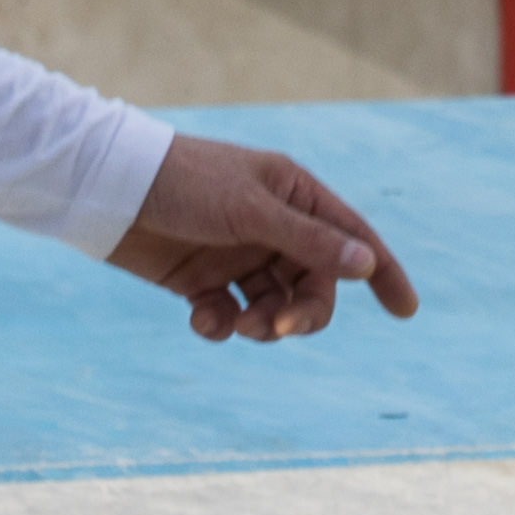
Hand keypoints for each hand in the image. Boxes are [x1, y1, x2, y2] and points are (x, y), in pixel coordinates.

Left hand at [102, 132, 416, 344]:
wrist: (107, 189)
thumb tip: (367, 264)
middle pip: (313, 285)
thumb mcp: (252, 211)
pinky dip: (222, 324)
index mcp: (294, 195)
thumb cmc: (184, 184)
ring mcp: (236, 254)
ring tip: (238, 325)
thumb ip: (310, 240)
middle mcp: (271, 226)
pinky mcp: (200, 279)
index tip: (406, 310)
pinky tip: (203, 319)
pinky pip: (230, 314)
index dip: (382, 272)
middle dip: (304, 314)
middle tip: (280, 329)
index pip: (352, 237)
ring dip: (263, 324)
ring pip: (273, 306)